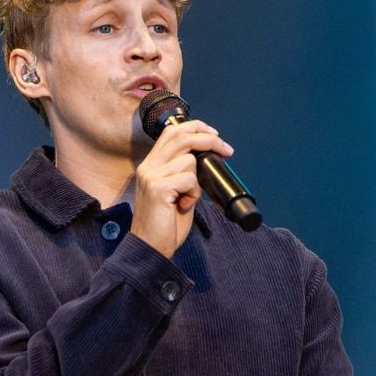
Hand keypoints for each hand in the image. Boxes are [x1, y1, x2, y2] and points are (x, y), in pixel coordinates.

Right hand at [131, 120, 232, 257]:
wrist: (150, 247)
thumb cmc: (164, 223)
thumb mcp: (174, 191)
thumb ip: (182, 172)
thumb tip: (205, 158)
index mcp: (150, 165)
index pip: (171, 132)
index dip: (195, 128)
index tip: (214, 135)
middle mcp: (148, 167)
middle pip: (181, 136)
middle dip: (208, 139)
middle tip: (227, 150)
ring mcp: (151, 176)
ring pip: (189, 160)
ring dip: (197, 181)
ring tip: (187, 199)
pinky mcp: (158, 188)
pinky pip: (190, 179)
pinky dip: (193, 194)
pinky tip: (183, 206)